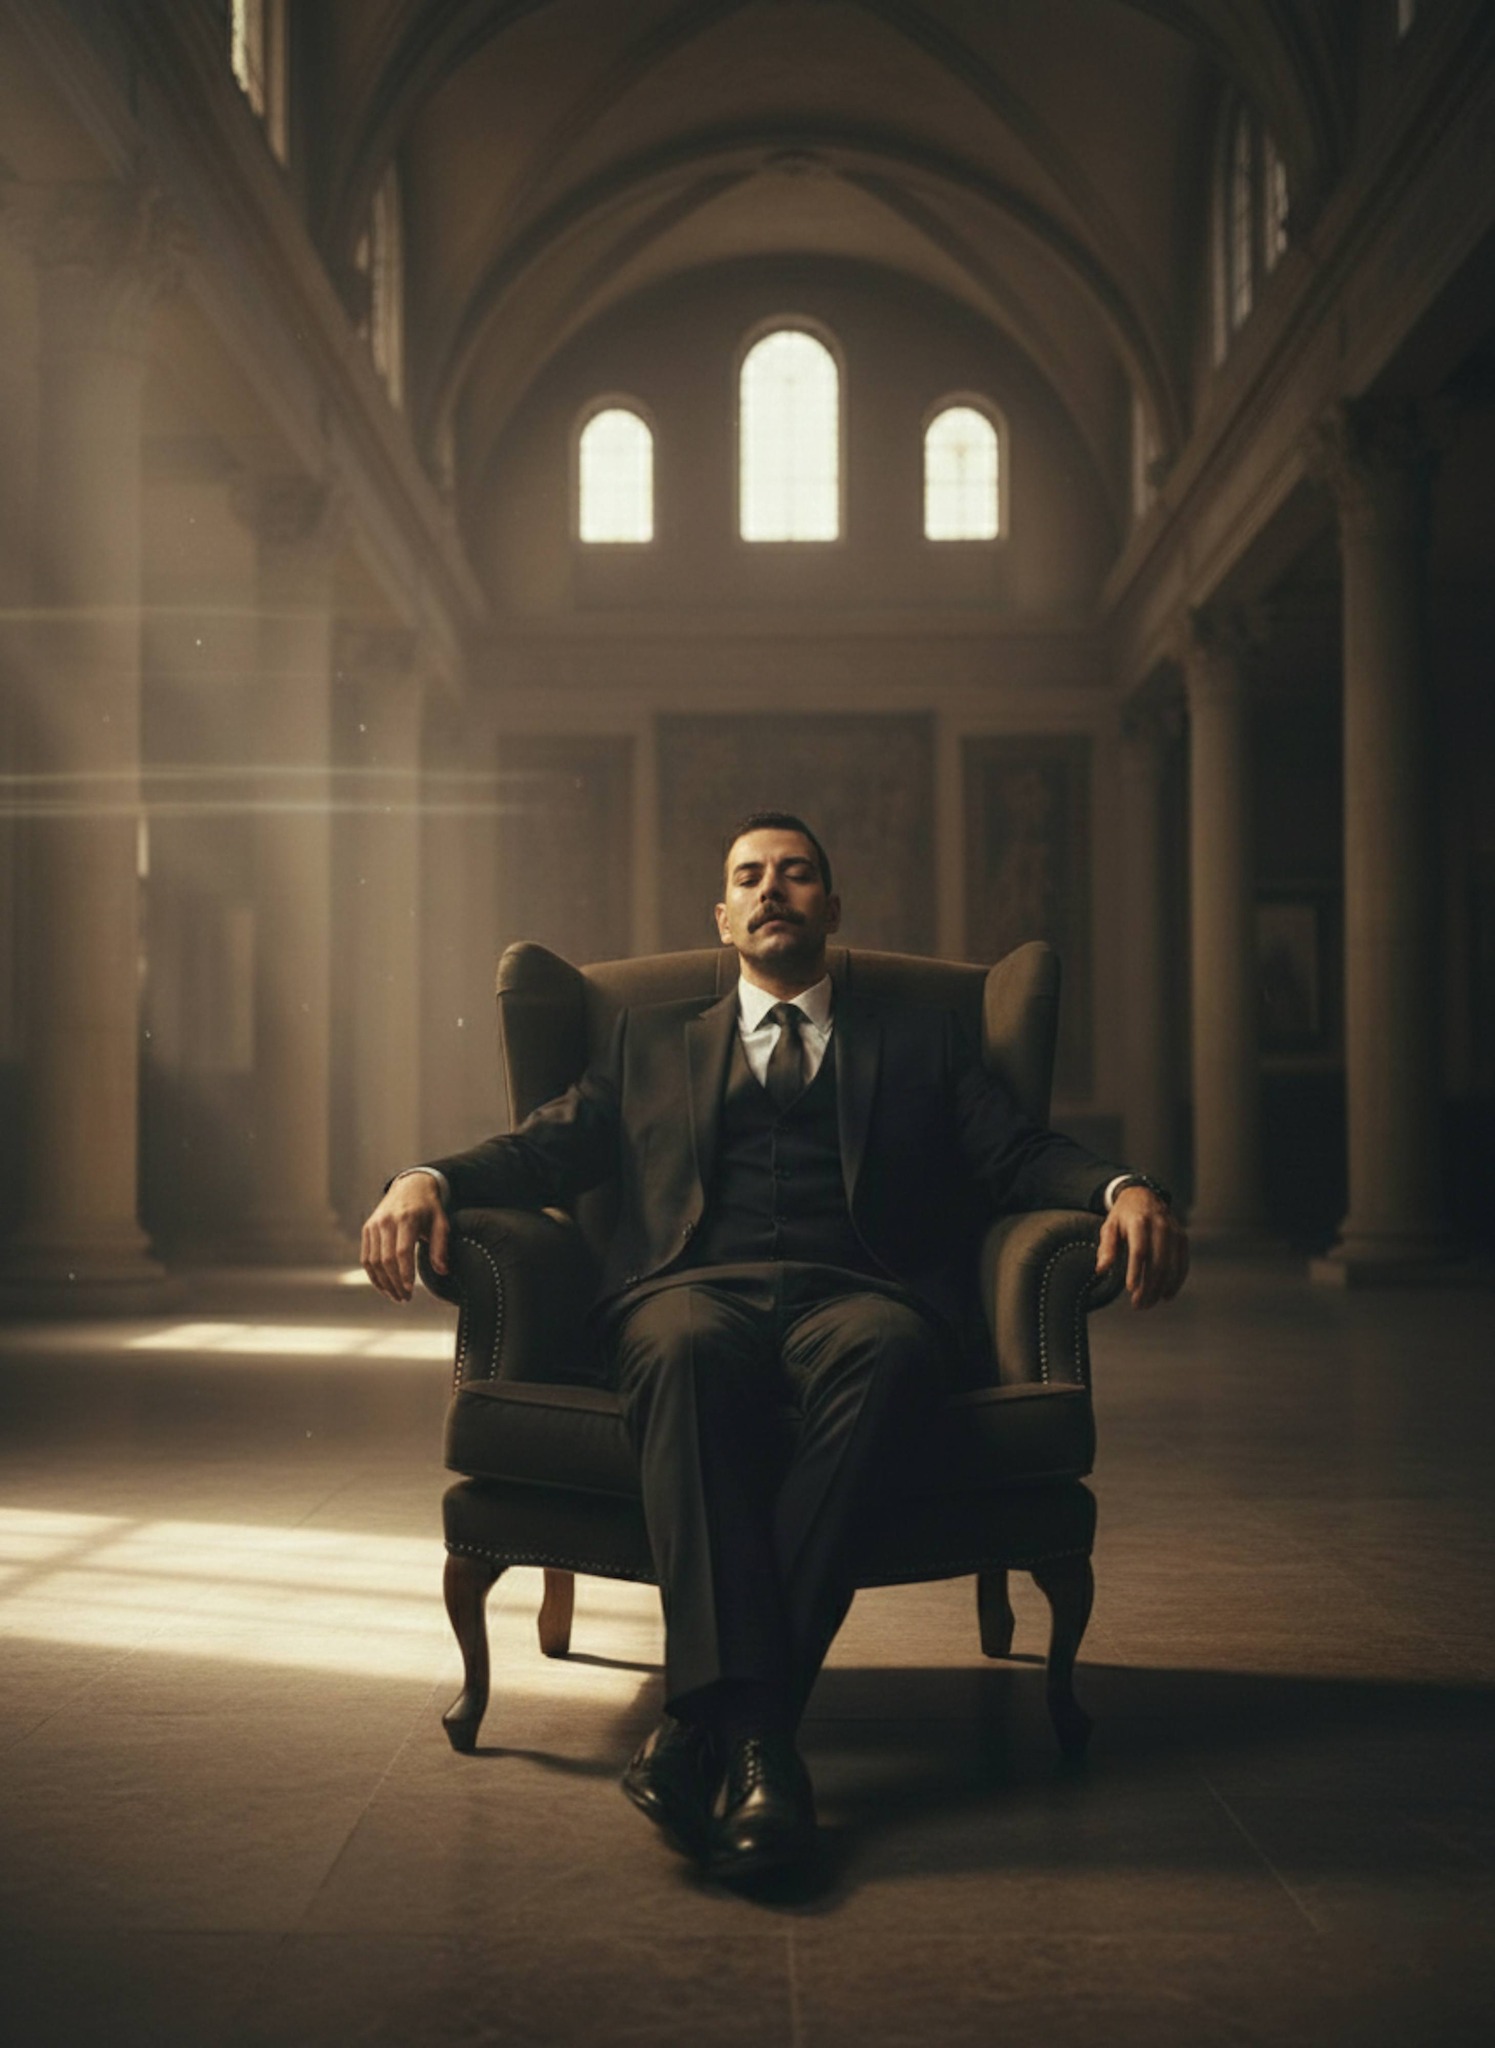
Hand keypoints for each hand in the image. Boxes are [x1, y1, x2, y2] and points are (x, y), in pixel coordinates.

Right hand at [361, 1171, 449, 1302]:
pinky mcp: (367, 1229)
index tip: (410, 1290)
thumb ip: (440, 1246)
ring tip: (395, 1296)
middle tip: (405, 1299)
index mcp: (406, 1218)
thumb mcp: (441, 1221)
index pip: (402, 1251)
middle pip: (386, 1259)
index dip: (405, 1272)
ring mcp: (374, 1225)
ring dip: (383, 1283)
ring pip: (373, 1261)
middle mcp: (386, 1221)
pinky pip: (366, 1257)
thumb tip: (442, 1271)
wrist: (410, 1185)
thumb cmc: (429, 1207)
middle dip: (395, 1283)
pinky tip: (384, 1286)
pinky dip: (373, 1275)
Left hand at [1094, 1186, 1188, 1309]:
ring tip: (1148, 1304)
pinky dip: (1175, 1282)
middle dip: (1148, 1287)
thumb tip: (1101, 1270)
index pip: (1139, 1250)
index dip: (1135, 1271)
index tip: (1130, 1290)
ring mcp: (1174, 1233)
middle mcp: (1160, 1226)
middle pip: (1157, 1262)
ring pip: (1171, 1267)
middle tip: (1138, 1305)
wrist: (1145, 1196)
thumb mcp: (1109, 1226)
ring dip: (1161, 1289)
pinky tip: (1166, 1296)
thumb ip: (1106, 1247)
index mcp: (1139, 1222)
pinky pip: (1182, 1264)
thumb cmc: (1123, 1217)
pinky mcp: (1182, 1239)